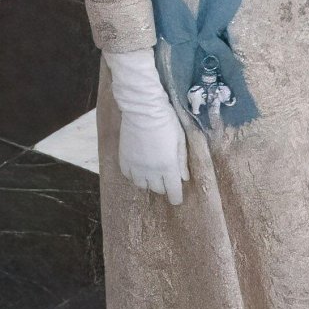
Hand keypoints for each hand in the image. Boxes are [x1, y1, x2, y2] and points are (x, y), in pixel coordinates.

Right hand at [104, 48, 188, 204]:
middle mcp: (150, 171)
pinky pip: (129, 176)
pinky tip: (139, 168)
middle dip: (163, 186)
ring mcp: (135, 166)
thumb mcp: (180, 140)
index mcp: (167, 166)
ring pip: (142, 185)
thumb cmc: (167, 121)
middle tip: (166, 178)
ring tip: (152, 174)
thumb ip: (182, 160)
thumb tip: (184, 177)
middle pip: (157, 189)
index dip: (176, 197)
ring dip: (148, 182)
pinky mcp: (124, 159)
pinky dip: (135, 175)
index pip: (172, 191)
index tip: (177, 199)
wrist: (142, 109)